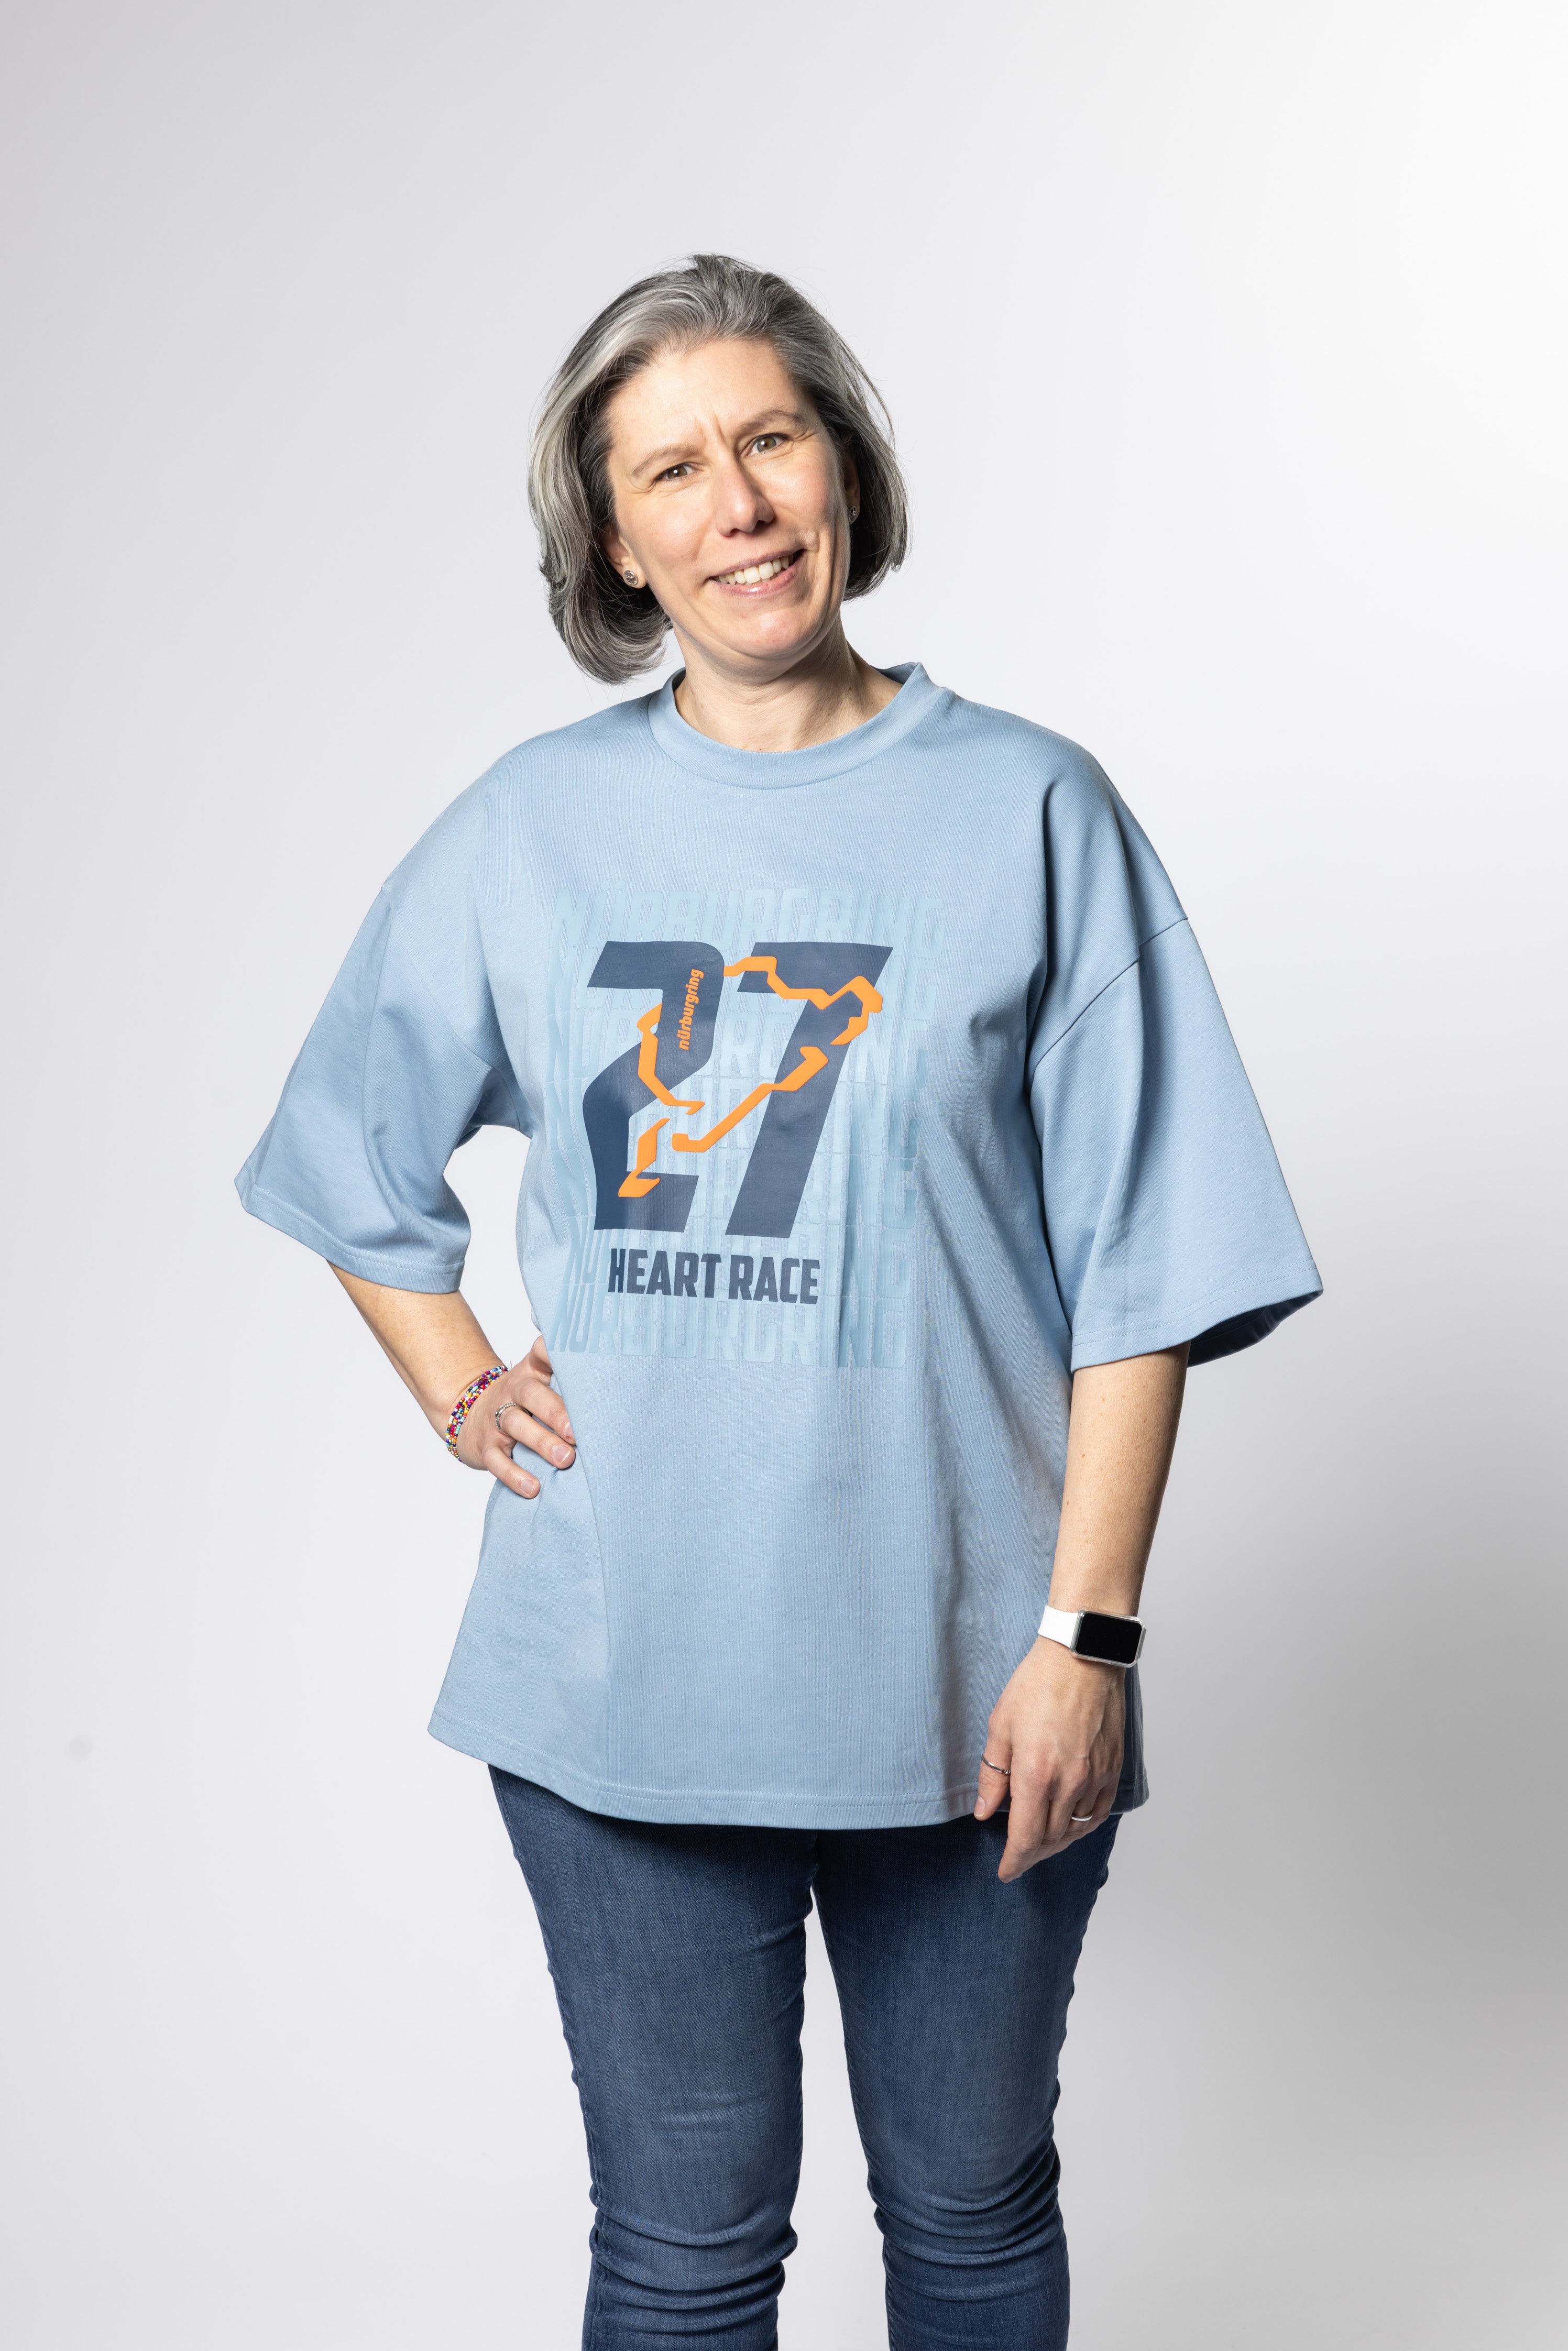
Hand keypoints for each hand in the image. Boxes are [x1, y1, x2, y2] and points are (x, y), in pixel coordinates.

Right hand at [453, 1335, 574, 1497]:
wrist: (470, 1415)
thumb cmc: (524, 1402)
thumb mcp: (541, 1383)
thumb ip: (570, 1382)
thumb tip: (620, 1388)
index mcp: (532, 1371)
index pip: (541, 1353)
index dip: (555, 1352)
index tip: (579, 1358)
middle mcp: (512, 1390)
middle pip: (531, 1393)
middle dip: (555, 1411)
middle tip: (577, 1432)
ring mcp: (496, 1418)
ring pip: (516, 1426)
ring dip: (542, 1442)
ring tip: (565, 1459)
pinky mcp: (485, 1446)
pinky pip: (497, 1461)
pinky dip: (514, 1475)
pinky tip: (533, 1488)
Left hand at [974, 1639, 1124, 1880]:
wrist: (1082, 1656)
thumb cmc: (1037, 1684)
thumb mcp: (1000, 1726)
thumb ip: (992, 1775)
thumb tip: (985, 1811)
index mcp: (1036, 1773)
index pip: (1026, 1838)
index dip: (1014, 1861)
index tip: (1005, 1872)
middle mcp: (1069, 1782)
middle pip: (1051, 1839)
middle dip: (1031, 1854)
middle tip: (1018, 1857)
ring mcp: (1094, 1776)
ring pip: (1076, 1829)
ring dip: (1056, 1843)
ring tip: (1041, 1844)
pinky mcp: (1112, 1768)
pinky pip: (1099, 1812)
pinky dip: (1083, 1825)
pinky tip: (1071, 1824)